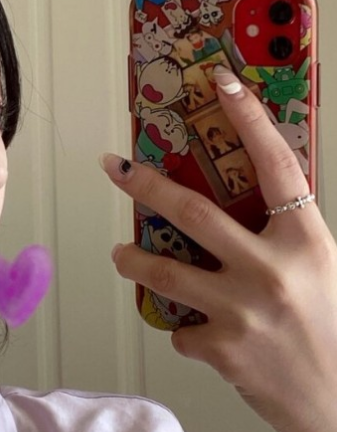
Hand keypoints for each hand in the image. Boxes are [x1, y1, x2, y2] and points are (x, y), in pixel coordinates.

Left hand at [101, 67, 336, 431]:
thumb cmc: (330, 330)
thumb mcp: (321, 269)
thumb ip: (282, 235)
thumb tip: (238, 199)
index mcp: (306, 240)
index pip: (275, 165)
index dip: (249, 119)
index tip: (221, 83)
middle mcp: (274, 270)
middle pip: (194, 213)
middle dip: (147, 186)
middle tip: (116, 167)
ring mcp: (243, 310)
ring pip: (165, 271)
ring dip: (135, 259)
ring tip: (123, 253)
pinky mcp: (221, 348)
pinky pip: (181, 328)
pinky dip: (186, 329)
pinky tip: (206, 337)